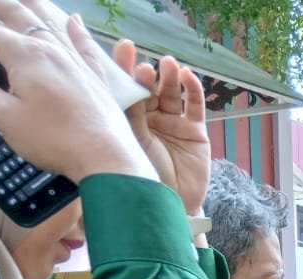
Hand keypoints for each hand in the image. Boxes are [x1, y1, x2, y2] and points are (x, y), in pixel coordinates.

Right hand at [0, 0, 151, 181]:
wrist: (107, 158)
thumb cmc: (53, 139)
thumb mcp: (5, 116)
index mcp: (25, 54)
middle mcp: (52, 49)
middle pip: (18, 15)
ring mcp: (77, 61)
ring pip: (51, 23)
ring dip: (31, 5)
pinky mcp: (97, 77)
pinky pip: (85, 45)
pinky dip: (76, 30)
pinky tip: (73, 19)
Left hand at [112, 42, 209, 213]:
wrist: (171, 207)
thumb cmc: (143, 181)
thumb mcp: (129, 144)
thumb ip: (123, 117)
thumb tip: (107, 84)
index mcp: (129, 121)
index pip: (126, 89)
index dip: (124, 68)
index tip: (124, 48)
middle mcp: (151, 120)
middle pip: (149, 88)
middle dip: (146, 71)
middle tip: (142, 59)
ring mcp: (174, 124)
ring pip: (172, 93)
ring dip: (169, 76)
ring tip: (167, 64)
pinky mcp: (196, 132)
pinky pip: (196, 106)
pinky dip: (193, 89)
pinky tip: (187, 76)